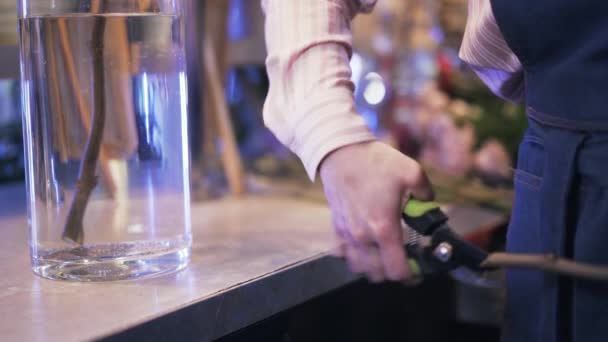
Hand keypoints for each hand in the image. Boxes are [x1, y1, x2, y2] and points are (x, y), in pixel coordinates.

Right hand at [320, 141, 433, 281]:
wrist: (341, 152)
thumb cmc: (375, 162)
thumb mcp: (412, 172)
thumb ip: (426, 193)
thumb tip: (428, 203)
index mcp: (384, 227)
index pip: (397, 271)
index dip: (411, 276)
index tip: (419, 269)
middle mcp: (363, 236)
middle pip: (378, 275)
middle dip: (393, 273)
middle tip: (404, 261)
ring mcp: (347, 233)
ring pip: (358, 268)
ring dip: (372, 267)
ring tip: (383, 255)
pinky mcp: (336, 226)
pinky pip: (341, 254)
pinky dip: (352, 256)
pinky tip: (362, 246)